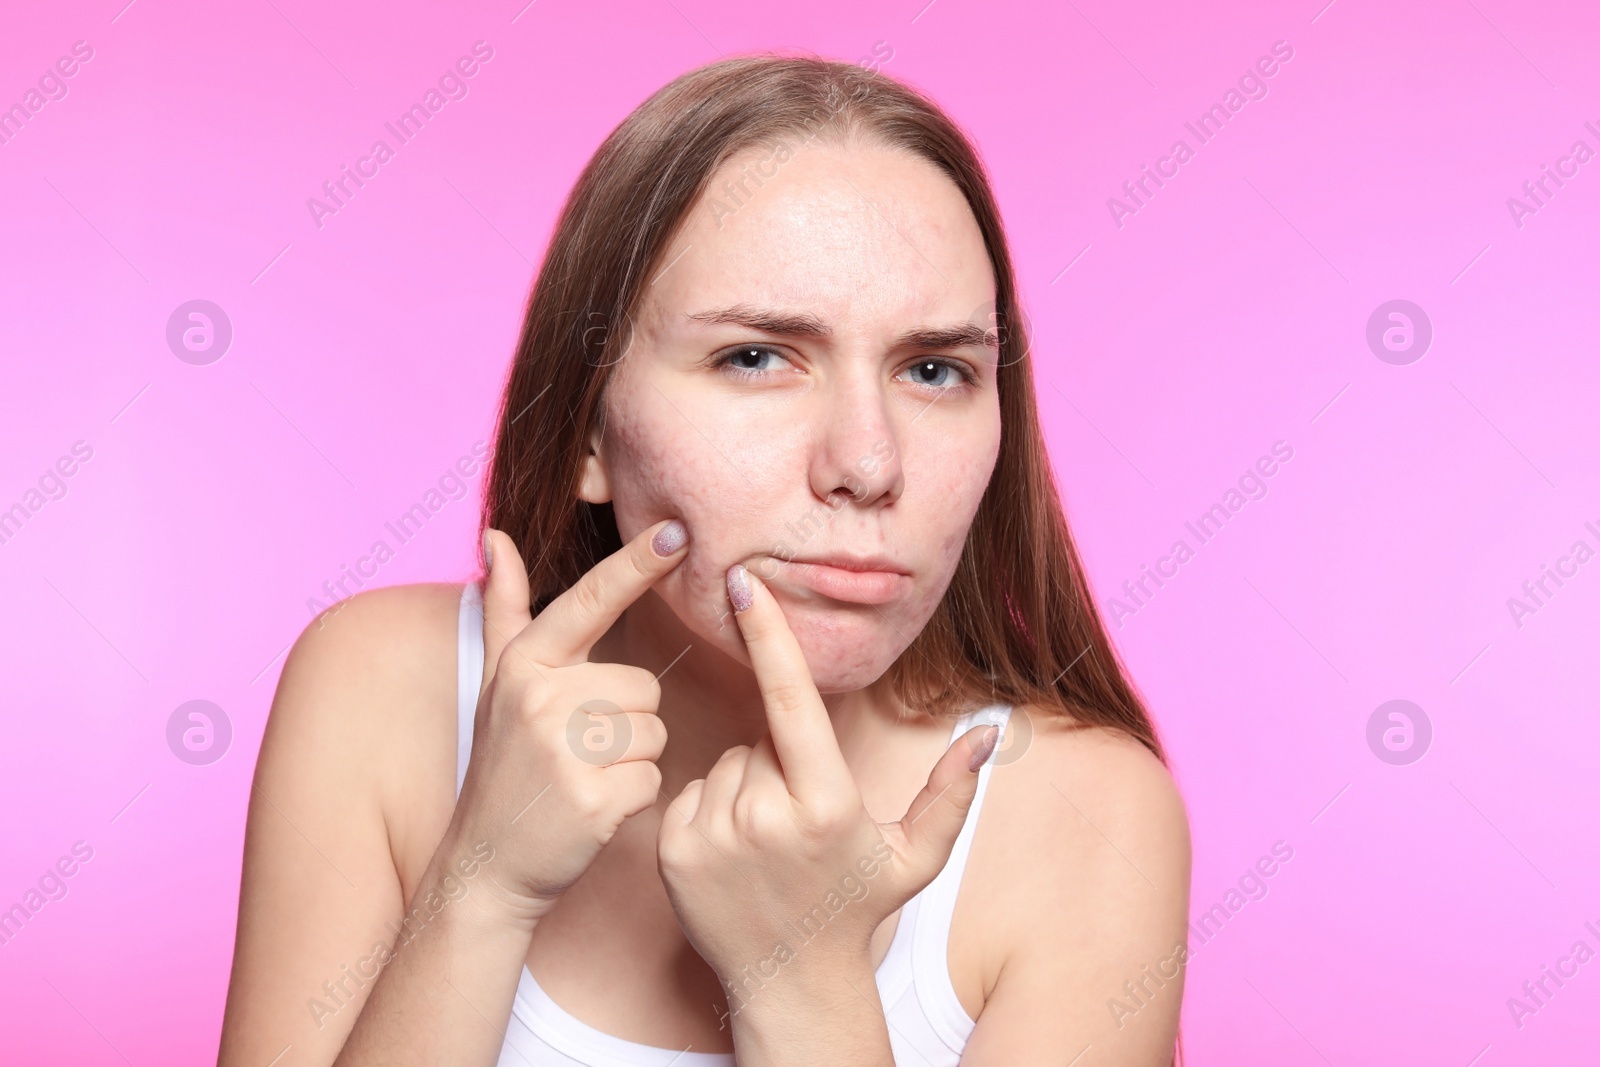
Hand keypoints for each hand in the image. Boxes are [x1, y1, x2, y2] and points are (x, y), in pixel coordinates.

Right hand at [442, 519, 688, 928]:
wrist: (487, 866)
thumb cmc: (503, 767)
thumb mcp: (496, 684)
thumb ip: (504, 608)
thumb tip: (497, 536)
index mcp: (525, 664)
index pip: (592, 600)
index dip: (637, 564)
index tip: (678, 530)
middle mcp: (540, 699)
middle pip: (643, 686)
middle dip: (628, 720)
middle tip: (579, 753)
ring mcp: (564, 750)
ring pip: (654, 730)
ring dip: (634, 759)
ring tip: (585, 778)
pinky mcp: (591, 799)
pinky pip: (653, 776)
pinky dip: (634, 796)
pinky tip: (594, 809)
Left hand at [655, 563, 998, 1012]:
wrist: (789, 981)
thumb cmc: (857, 908)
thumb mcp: (915, 856)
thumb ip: (951, 791)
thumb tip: (990, 732)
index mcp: (825, 803)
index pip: (790, 699)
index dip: (769, 634)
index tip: (743, 582)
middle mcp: (764, 815)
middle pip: (761, 738)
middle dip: (779, 760)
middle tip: (797, 820)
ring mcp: (712, 833)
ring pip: (725, 764)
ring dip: (744, 785)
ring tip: (766, 843)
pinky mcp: (672, 849)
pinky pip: (690, 792)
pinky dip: (710, 809)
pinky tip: (732, 852)